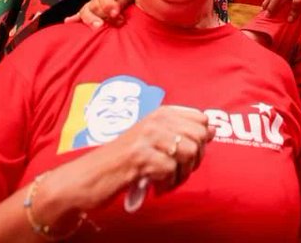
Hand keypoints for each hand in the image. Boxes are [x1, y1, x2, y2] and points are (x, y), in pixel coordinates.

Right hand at [38, 106, 214, 221]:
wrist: (87, 177)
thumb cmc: (122, 161)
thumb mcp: (152, 140)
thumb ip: (180, 132)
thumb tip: (213, 129)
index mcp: (161, 113)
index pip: (202, 119)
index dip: (201, 140)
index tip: (186, 155)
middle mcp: (155, 121)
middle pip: (200, 136)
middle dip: (195, 160)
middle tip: (177, 172)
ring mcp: (146, 137)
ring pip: (189, 152)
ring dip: (181, 174)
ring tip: (165, 181)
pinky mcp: (139, 157)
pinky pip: (170, 170)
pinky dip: (166, 184)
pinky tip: (155, 186)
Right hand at [65, 0, 132, 27]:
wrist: (135, 1)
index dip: (110, 4)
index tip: (116, 13)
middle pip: (95, 3)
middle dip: (104, 13)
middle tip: (116, 21)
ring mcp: (93, 3)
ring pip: (87, 10)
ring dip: (91, 19)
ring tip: (98, 26)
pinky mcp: (89, 12)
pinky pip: (80, 15)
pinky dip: (74, 18)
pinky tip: (68, 21)